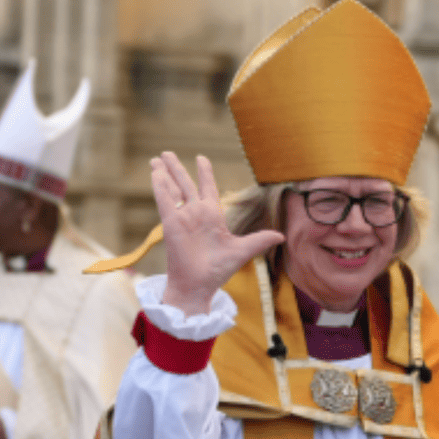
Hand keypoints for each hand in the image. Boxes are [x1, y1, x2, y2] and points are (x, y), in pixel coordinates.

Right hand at [151, 152, 283, 314]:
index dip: (205, 173)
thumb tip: (282, 236)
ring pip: (172, 189)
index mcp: (213, 216)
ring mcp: (183, 218)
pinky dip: (161, 187)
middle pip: (186, 184)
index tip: (201, 158)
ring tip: (157, 158)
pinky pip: (165, 201)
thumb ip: (260, 240)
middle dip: (177, 168)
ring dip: (165, 173)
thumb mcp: (242, 251)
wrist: (199, 286)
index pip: (208, 188)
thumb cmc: (218, 271)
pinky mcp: (171, 224)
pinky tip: (157, 173)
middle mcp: (196, 214)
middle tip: (167, 152)